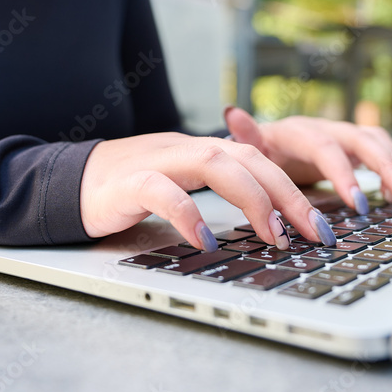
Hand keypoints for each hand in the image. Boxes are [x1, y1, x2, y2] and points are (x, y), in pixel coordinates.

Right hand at [79, 132, 338, 251]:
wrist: (69, 182)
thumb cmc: (130, 191)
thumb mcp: (184, 186)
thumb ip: (220, 191)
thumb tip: (275, 222)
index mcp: (203, 151)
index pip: (260, 159)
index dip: (295, 188)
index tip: (323, 225)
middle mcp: (186, 149)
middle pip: (249, 156)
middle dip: (289, 194)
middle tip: (317, 233)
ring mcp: (156, 161)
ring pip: (214, 161)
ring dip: (252, 199)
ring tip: (275, 236)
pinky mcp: (126, 182)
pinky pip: (161, 191)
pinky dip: (187, 213)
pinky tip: (205, 241)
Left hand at [223, 106, 391, 215]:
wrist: (268, 146)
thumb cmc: (260, 152)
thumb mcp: (249, 148)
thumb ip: (247, 135)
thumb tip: (232, 112)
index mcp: (299, 131)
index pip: (326, 148)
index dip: (343, 174)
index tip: (357, 202)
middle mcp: (325, 129)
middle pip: (362, 140)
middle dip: (385, 167)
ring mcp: (342, 137)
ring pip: (376, 142)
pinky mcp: (353, 148)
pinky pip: (380, 152)